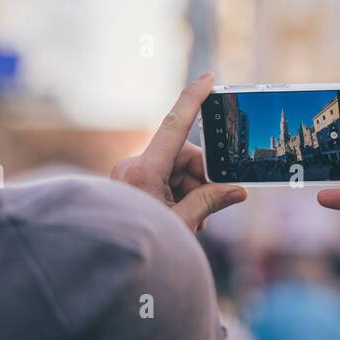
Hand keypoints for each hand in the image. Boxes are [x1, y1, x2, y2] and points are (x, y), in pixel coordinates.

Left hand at [111, 71, 246, 231]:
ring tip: (191, 222)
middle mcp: (134, 167)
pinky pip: (163, 180)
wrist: (101, 261)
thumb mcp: (182, 224)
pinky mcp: (130, 184)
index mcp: (143, 172)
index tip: (208, 78)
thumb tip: (237, 190)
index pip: (174, 126)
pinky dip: (178, 196)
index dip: (193, 99)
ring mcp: (130, 175)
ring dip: (191, 192)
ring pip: (176, 170)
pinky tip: (181, 218)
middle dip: (201, 180)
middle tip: (209, 209)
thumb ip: (210, 202)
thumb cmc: (141, 245)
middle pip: (183, 157)